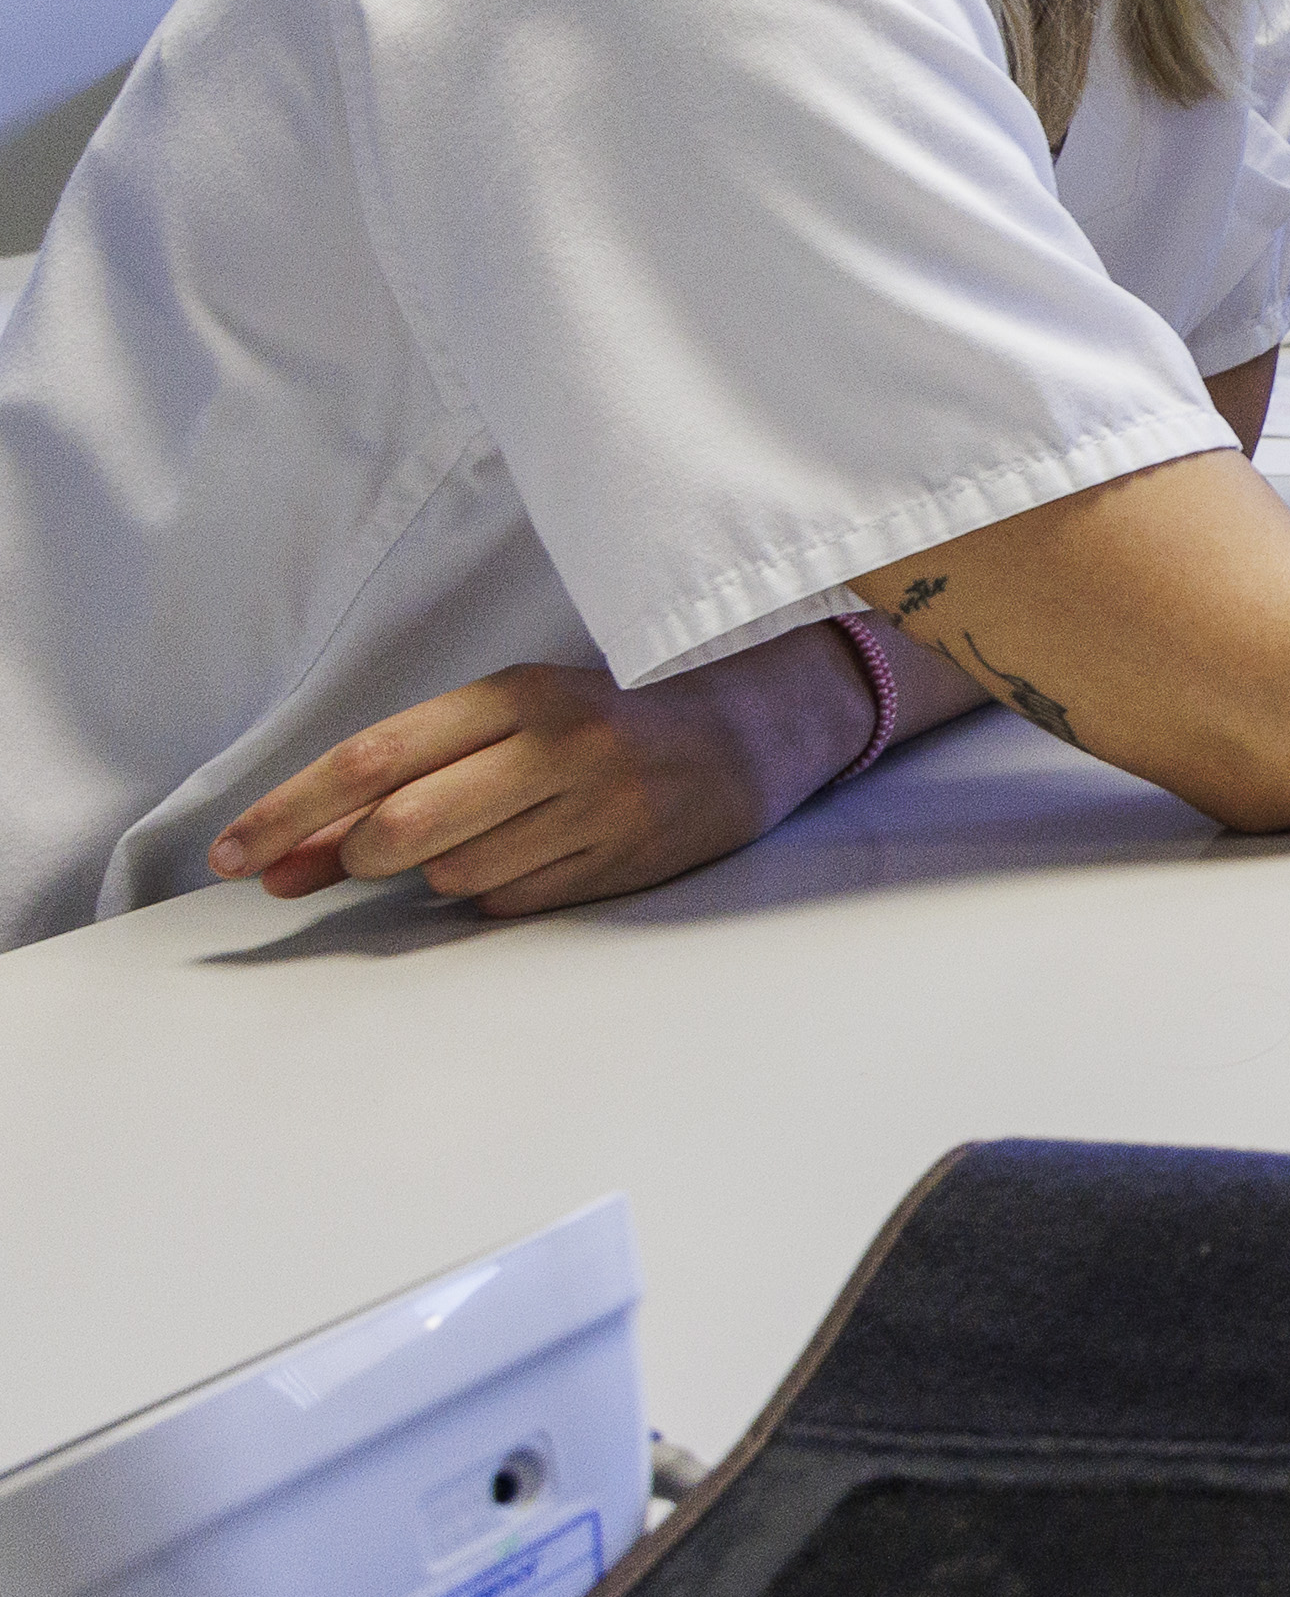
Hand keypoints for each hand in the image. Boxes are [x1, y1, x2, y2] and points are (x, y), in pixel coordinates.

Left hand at [204, 635, 876, 916]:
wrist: (754, 732)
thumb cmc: (606, 722)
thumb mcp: (511, 718)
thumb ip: (408, 777)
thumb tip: (288, 856)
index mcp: (518, 694)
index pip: (374, 756)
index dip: (289, 811)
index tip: (227, 855)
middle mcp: (559, 748)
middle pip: (403, 828)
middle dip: (354, 858)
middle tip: (344, 862)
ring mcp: (597, 809)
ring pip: (454, 875)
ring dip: (431, 877)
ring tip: (480, 837)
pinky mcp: (626, 862)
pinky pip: (511, 902)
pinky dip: (492, 893)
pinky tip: (526, 857)